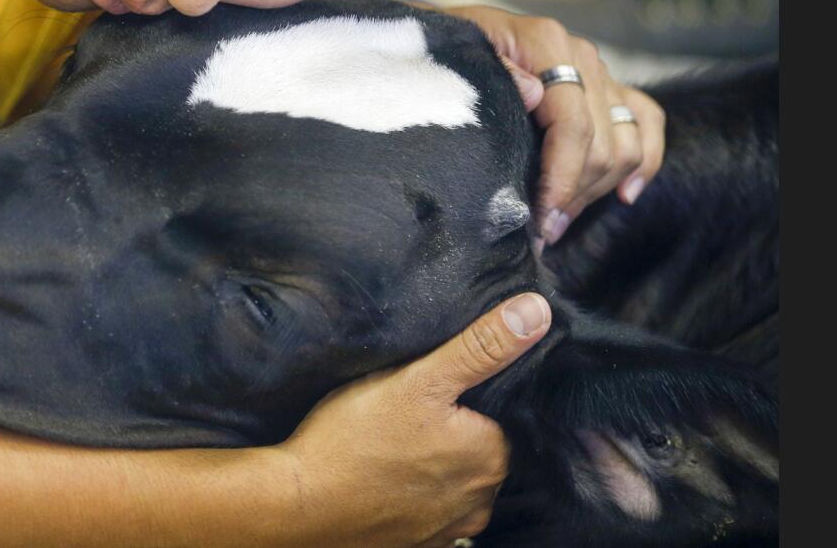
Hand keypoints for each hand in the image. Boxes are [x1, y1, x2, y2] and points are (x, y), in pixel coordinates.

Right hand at [274, 293, 551, 547]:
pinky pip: (429, 509)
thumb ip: (481, 347)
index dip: (468, 396)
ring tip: (393, 440)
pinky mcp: (419, 543)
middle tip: (406, 409)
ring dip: (434, 464)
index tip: (432, 387)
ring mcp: (450, 528)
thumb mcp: (419, 379)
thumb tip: (537, 312)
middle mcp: (483, 499)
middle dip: (452, 429)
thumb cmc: (355, 439)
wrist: (299, 504)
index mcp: (493, 455)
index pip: (500, 413)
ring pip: (453, 480)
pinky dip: (412, 493)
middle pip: (478, 448)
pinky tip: (384, 475)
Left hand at [435, 3, 665, 246]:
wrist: (450, 37)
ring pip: (625, 143)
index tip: (541, 219)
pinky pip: (646, 121)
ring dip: (597, 190)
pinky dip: (644, 161)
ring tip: (557, 222)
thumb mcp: (454, 55)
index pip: (573, 124)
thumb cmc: (445, 52)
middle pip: (603, 143)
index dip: (562, 178)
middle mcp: (581, 56)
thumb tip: (534, 93)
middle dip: (574, 195)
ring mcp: (600, 71)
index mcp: (546, 44)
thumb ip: (493, 72)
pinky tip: (624, 195)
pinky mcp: (608, 87)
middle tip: (540, 232)